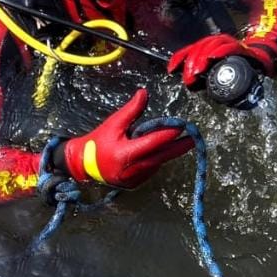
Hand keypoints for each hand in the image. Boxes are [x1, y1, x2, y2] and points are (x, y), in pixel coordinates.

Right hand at [59, 89, 191, 187]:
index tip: (181, 127)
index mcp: (126, 154)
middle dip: (178, 147)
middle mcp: (132, 169)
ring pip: (157, 163)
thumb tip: (144, 93)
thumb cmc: (98, 141)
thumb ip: (131, 110)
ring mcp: (134, 178)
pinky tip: (161, 151)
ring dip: (167, 153)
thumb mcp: (114, 123)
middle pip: (161, 156)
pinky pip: (151, 169)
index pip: (153, 143)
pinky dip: (156, 159)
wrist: (83, 165)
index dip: (168, 135)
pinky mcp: (135, 183)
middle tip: (193, 139)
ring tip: (182, 142)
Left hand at [167, 34, 276, 87]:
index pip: (189, 50)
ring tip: (197, 72)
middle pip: (198, 47)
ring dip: (201, 58)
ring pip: (210, 45)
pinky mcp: (240, 47)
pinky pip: (228, 46)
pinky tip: (212, 57)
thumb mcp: (217, 73)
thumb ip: (205, 76)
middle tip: (189, 78)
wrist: (260, 63)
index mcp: (208, 48)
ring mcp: (228, 43)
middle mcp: (216, 43)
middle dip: (190, 63)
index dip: (179, 58)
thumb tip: (190, 85)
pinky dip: (219, 51)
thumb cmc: (237, 69)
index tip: (171, 70)